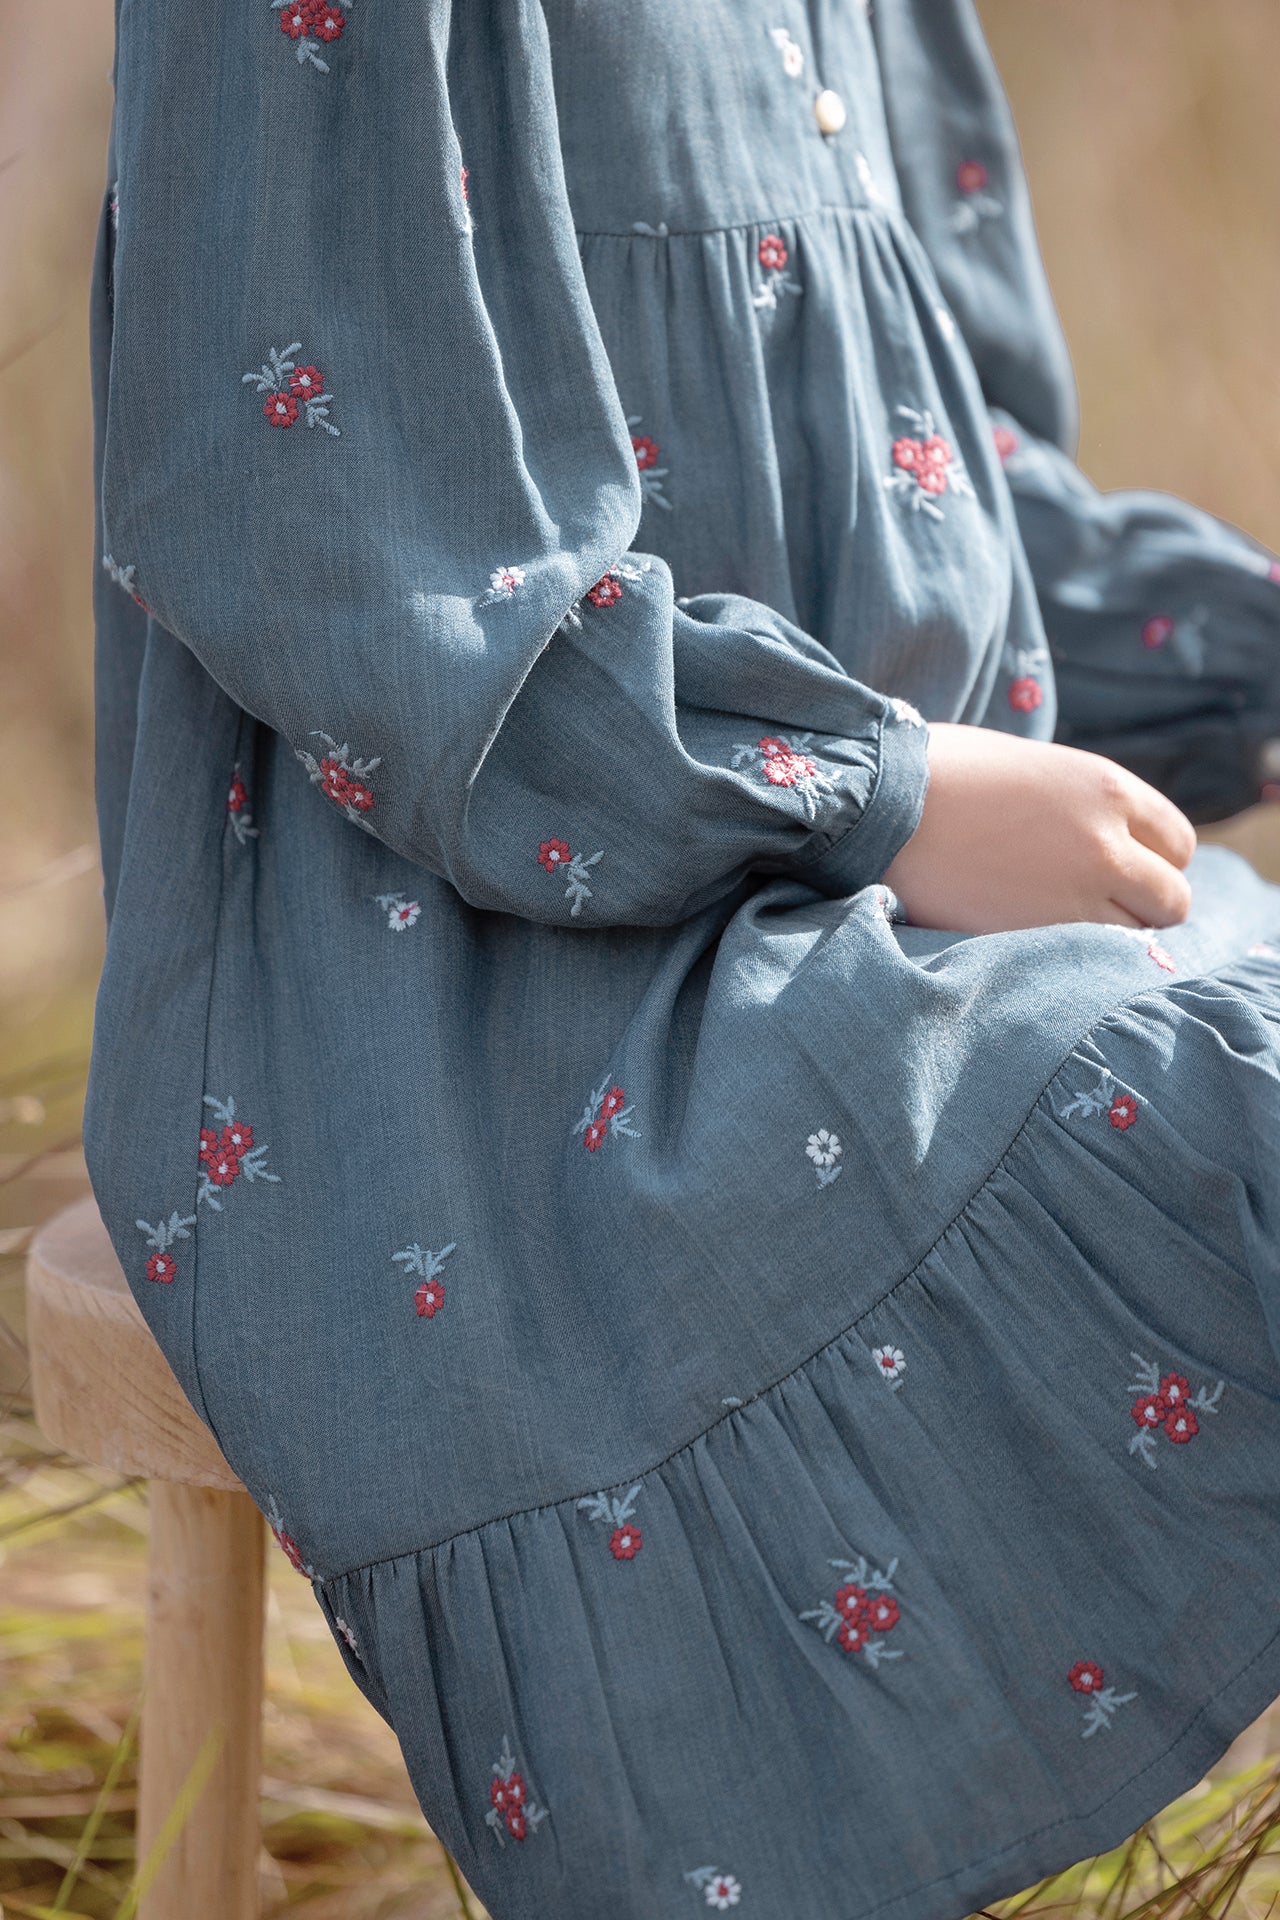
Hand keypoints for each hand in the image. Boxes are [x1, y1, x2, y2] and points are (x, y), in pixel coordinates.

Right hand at [884, 723, 1195, 933]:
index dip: (1153, 859)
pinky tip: (1039, 942)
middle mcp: (1107, 844)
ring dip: (1111, 937)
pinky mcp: (1038, 939)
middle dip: (1144, 905)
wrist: (878, 806)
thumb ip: (1076, 802)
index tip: (1123, 868)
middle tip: (1098, 904)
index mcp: (1108, 789)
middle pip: (1171, 898)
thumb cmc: (938, 774)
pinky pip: (1088, 960)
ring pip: (1138, 939)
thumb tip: (1091, 830)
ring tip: (1063, 926)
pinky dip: (1074, 957)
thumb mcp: (1029, 766)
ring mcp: (1076, 898)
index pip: (1177, 843)